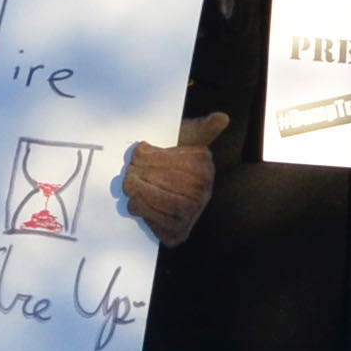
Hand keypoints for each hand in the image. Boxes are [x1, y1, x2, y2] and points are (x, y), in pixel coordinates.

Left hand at [123, 113, 227, 243]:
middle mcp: (201, 192)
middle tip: (128, 171)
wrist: (177, 189)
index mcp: (203, 165)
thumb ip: (203, 127)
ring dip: (137, 192)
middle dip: (139, 174)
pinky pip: (154, 221)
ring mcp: (191, 214)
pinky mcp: (178, 232)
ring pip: (156, 200)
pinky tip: (135, 202)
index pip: (167, 160)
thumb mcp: (189, 139)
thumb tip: (222, 118)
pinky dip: (141, 210)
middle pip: (160, 180)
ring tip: (129, 185)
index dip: (146, 156)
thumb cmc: (179, 161)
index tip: (138, 154)